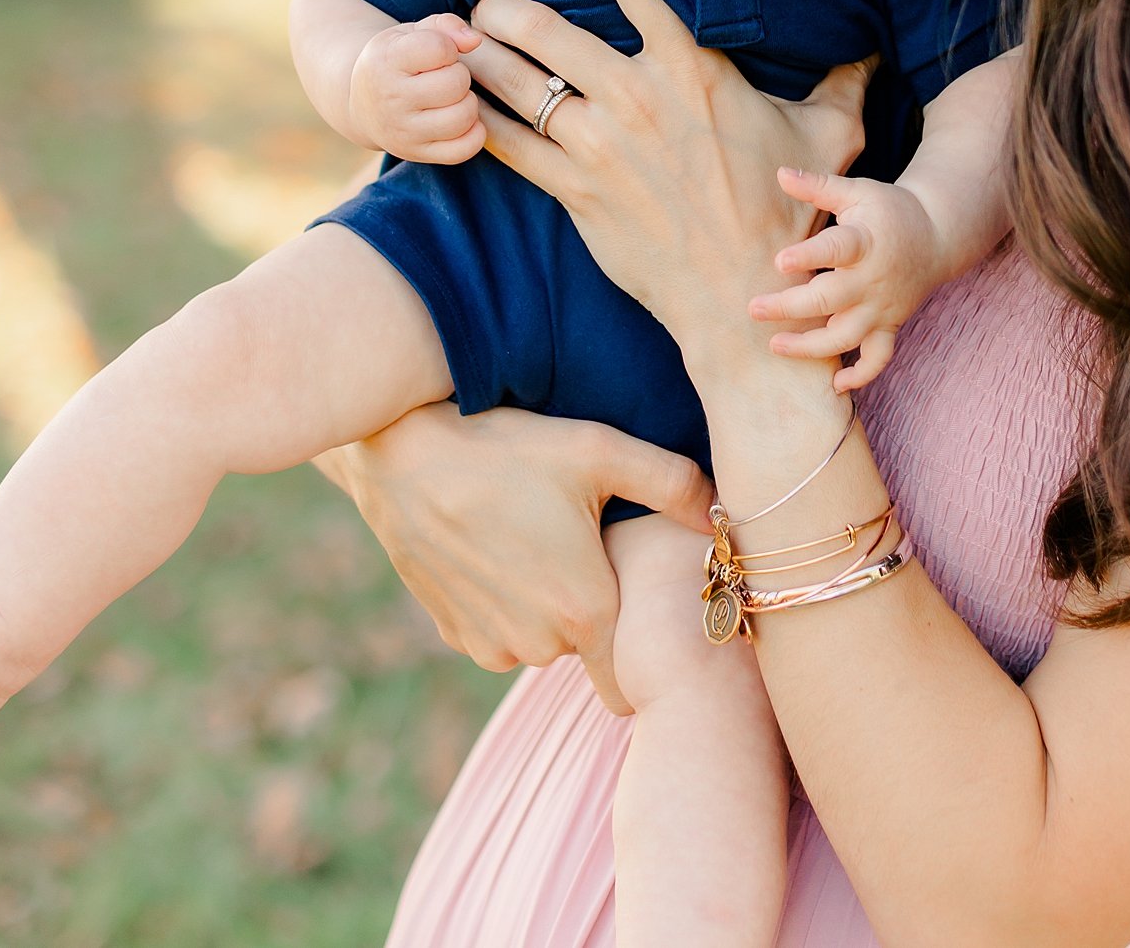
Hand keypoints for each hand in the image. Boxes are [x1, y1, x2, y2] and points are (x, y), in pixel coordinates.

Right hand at [319, 402, 710, 713]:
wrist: (403, 452)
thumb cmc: (507, 446)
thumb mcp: (600, 450)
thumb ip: (674, 484)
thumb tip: (726, 511)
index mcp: (583, 611)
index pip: (627, 683)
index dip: (641, 652)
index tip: (642, 616)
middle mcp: (536, 644)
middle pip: (585, 644)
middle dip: (588, 602)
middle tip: (578, 538)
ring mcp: (487, 643)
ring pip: (539, 637)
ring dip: (543, 602)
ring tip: (532, 531)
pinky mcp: (449, 631)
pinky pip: (496, 629)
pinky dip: (501, 600)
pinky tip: (493, 542)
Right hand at [348, 15, 483, 163]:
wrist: (361, 103)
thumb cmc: (396, 60)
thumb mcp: (411, 33)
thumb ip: (445, 26)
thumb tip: (474, 41)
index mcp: (386, 60)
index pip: (439, 49)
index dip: (449, 47)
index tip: (438, 53)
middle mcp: (390, 99)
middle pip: (456, 83)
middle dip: (459, 75)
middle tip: (445, 77)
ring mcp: (402, 131)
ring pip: (463, 117)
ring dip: (467, 103)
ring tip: (451, 98)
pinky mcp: (416, 153)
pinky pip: (464, 149)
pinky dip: (473, 134)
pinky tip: (460, 120)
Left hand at [438, 0, 873, 383]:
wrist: (742, 296)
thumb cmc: (783, 212)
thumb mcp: (827, 137)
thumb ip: (843, 82)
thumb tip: (872, 48)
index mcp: (692, 68)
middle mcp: (637, 96)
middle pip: (548, 31)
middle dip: (505, 8)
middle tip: (482, 0)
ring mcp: (600, 145)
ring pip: (518, 84)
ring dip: (480, 58)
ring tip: (456, 43)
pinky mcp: (575, 192)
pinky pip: (510, 145)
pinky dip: (480, 122)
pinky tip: (459, 107)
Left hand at [751, 170, 952, 390]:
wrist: (938, 236)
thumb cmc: (888, 210)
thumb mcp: (858, 192)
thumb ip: (819, 186)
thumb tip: (780, 173)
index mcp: (865, 241)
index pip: (837, 249)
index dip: (809, 255)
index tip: (778, 261)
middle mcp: (873, 279)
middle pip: (831, 300)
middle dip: (792, 307)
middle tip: (754, 308)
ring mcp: (882, 307)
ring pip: (848, 336)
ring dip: (812, 347)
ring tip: (776, 346)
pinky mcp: (890, 325)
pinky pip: (879, 358)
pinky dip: (861, 375)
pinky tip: (834, 386)